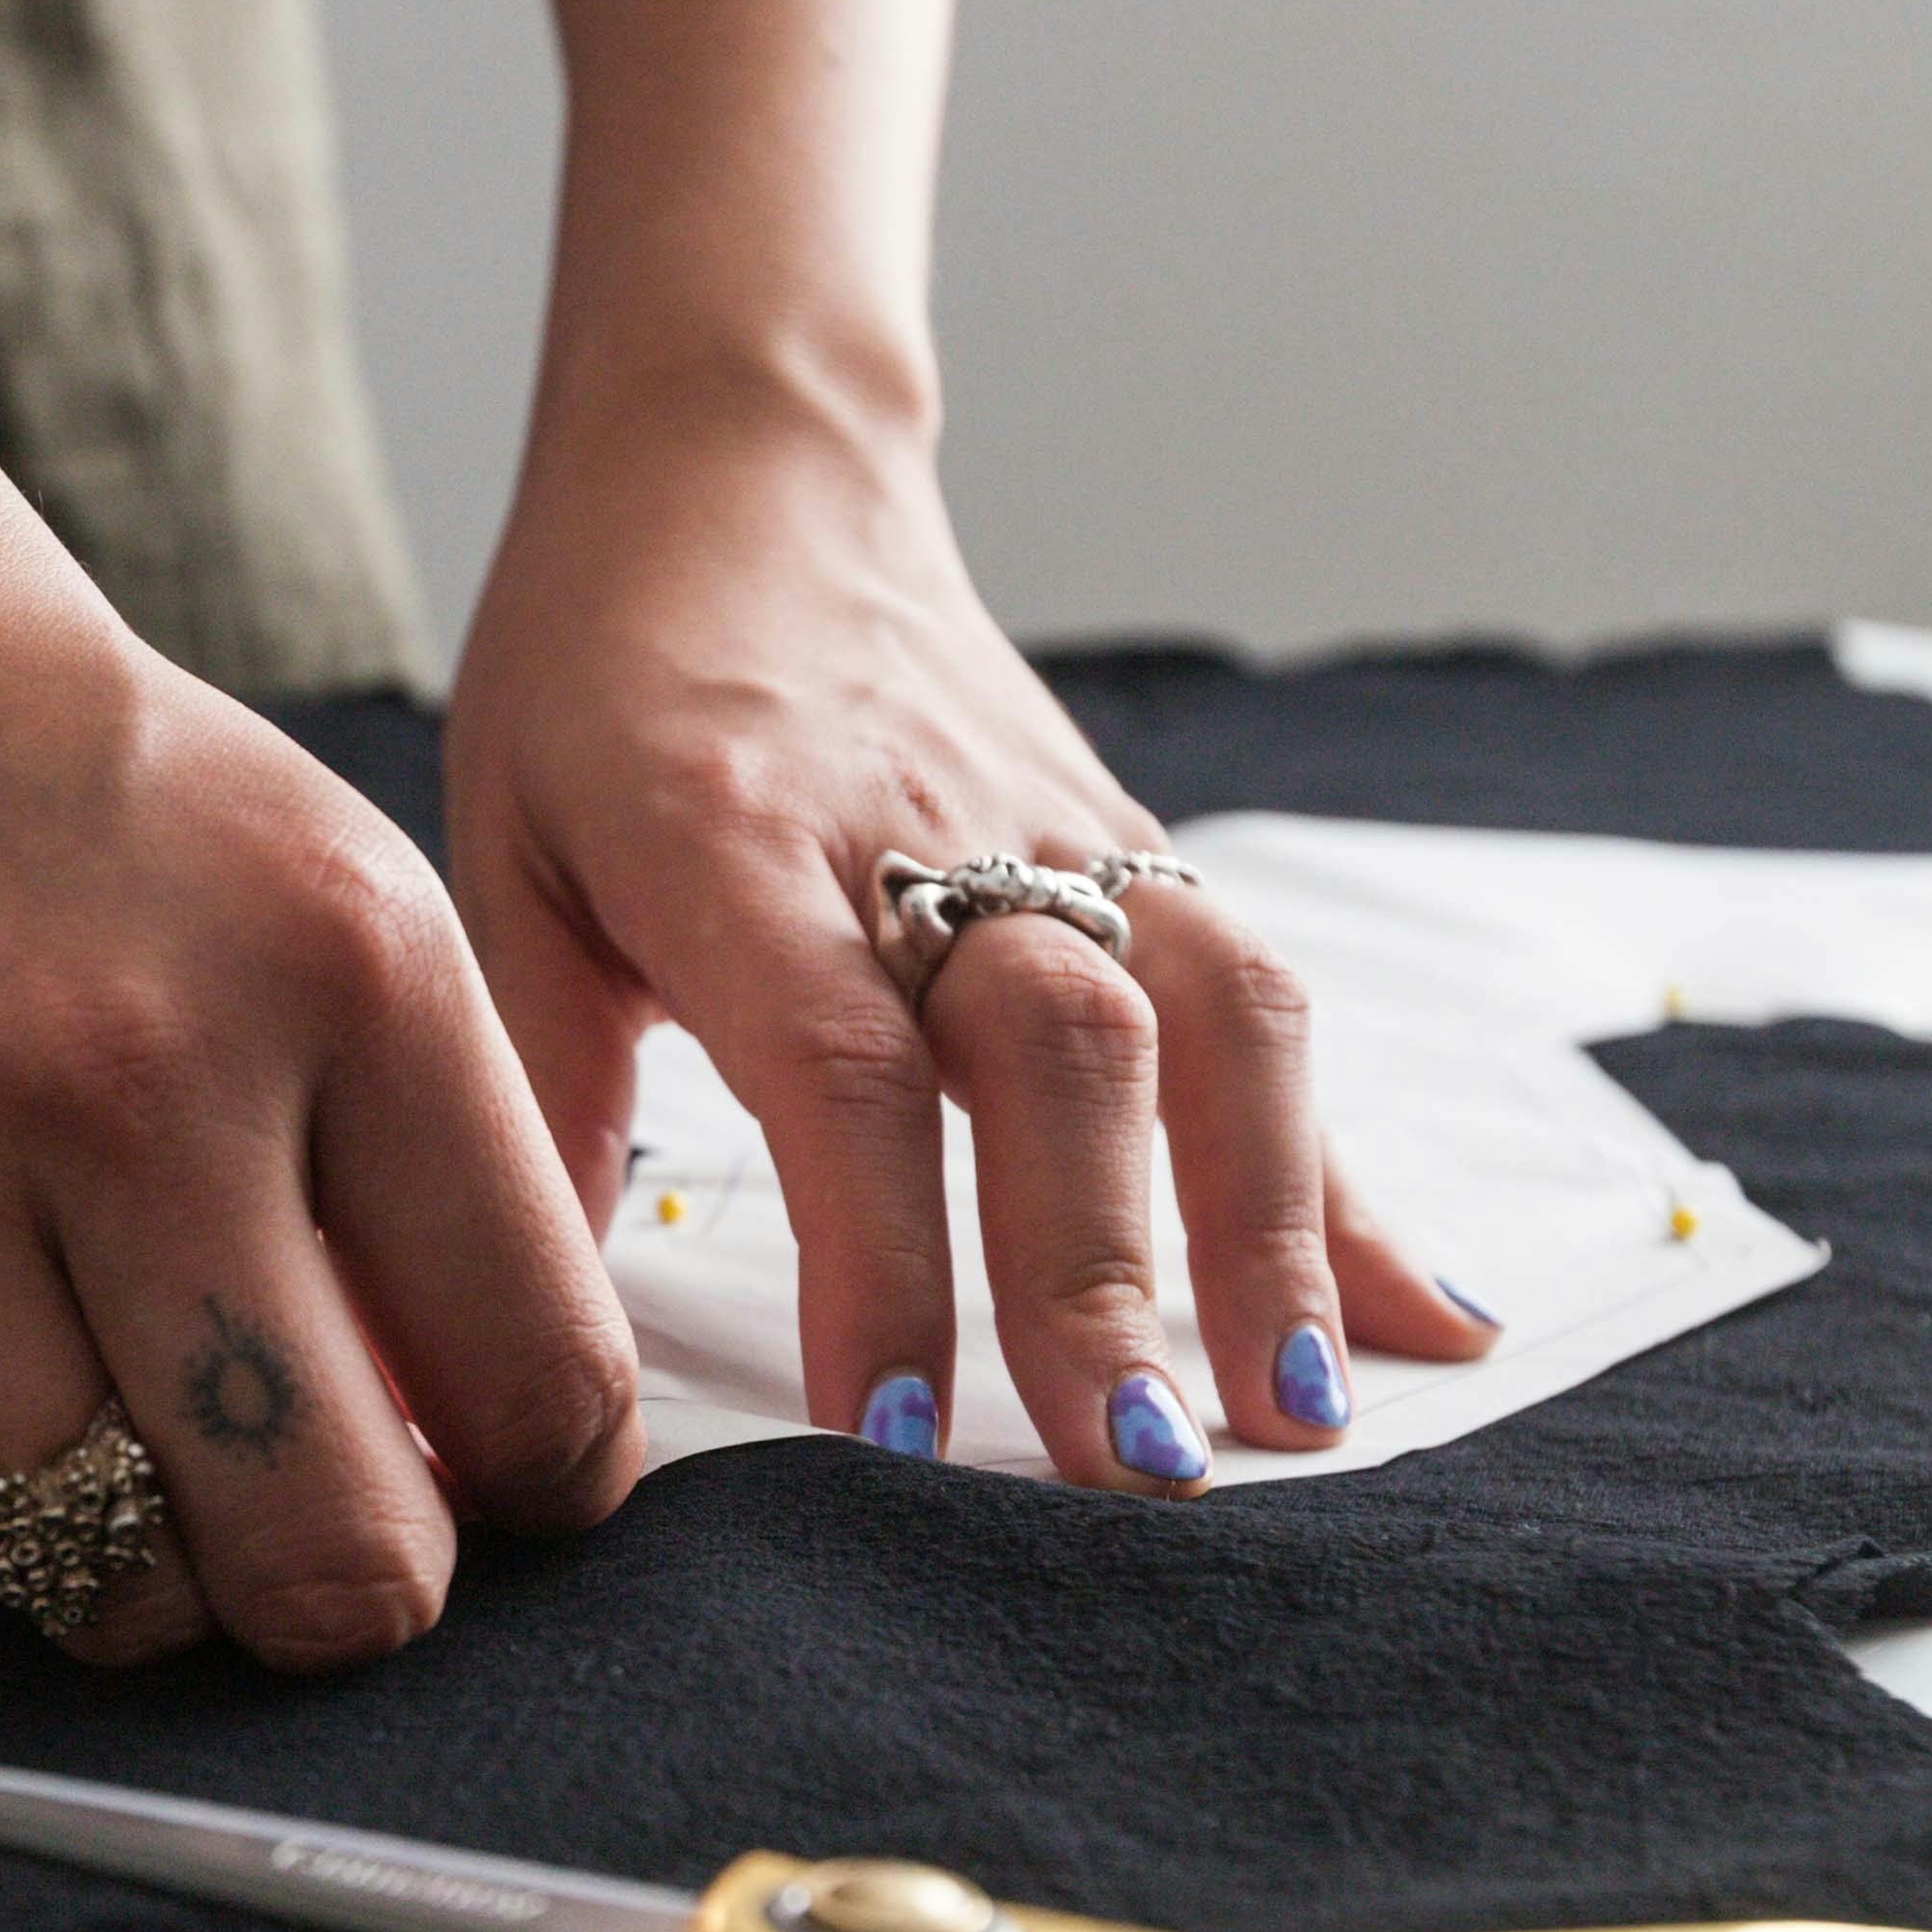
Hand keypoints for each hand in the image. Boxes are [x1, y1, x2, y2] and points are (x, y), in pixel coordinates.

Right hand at [0, 227, 641, 1665]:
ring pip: (106, 1572)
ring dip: (132, 1587)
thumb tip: (466, 1456)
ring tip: (119, 1482)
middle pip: (339, 1553)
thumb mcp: (288, 875)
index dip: (529, 1496)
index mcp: (351, 964)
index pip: (540, 1385)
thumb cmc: (5, 736)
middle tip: (307, 1554)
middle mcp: (144, 1071)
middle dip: (343, 1601)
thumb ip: (394, 1142)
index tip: (483, 1495)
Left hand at [448, 360, 1492, 1488]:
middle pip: (1058, 1053)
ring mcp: (1058, 835)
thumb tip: (522, 1323)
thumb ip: (537, 1085)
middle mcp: (926, 834)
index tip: (892, 1431)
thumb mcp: (507, 857)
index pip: (840, 1065)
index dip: (879, 1252)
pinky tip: (1424, 1320)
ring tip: (1301, 1418)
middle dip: (1106, 1272)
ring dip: (1272, 1226)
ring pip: (1210, 1019)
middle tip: (1136, 1474)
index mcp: (735, 842)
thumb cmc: (598, 676)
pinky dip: (1349, 1174)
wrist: (738, 457)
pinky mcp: (1135, 849)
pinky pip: (1267, 1007)